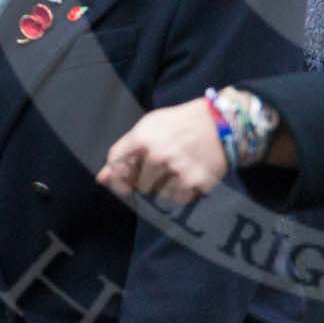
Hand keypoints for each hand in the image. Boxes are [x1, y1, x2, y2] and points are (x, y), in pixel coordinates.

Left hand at [99, 97, 228, 204]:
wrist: (222, 122)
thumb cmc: (181, 123)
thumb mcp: (150, 127)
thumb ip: (125, 151)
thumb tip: (102, 179)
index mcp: (142, 137)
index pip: (115, 164)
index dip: (119, 173)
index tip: (129, 176)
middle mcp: (157, 154)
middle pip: (138, 184)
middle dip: (147, 180)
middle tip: (163, 168)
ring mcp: (175, 170)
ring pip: (157, 195)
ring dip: (164, 188)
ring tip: (177, 172)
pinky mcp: (193, 182)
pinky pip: (177, 200)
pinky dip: (181, 193)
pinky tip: (188, 177)